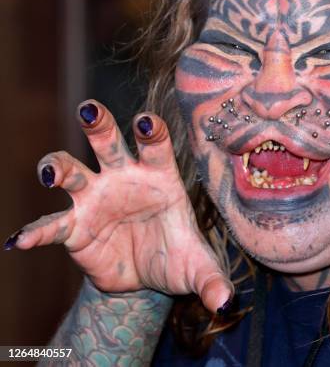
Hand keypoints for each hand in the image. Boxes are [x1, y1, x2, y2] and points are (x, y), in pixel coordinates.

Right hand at [5, 100, 231, 311]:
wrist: (144, 279)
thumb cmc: (174, 258)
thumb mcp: (196, 269)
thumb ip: (211, 281)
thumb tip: (224, 303)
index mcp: (159, 178)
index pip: (156, 147)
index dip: (151, 131)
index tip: (145, 123)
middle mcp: (124, 178)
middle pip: (108, 142)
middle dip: (98, 124)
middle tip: (89, 111)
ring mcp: (94, 198)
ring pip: (71, 170)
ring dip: (57, 166)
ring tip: (50, 174)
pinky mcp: (73, 226)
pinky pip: (51, 225)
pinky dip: (36, 232)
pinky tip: (21, 242)